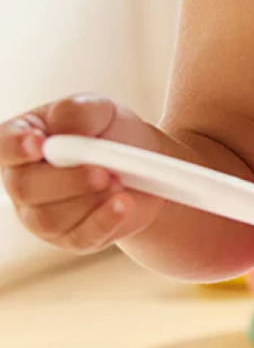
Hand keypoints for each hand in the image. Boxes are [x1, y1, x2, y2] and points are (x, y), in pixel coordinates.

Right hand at [0, 94, 163, 251]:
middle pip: (24, 188)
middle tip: (102, 172)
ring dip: (89, 200)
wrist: (146, 167)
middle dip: (66, 180)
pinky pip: (80, 237)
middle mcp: (23, 181)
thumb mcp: (100, 110)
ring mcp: (42, 214)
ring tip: (119, 182)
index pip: (4, 146)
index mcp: (23, 141)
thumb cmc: (110, 134)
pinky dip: (105, 221)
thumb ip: (78, 111)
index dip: (16, 147)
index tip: (38, 143)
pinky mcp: (72, 237)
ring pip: (49, 218)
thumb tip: (67, 126)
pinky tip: (124, 204)